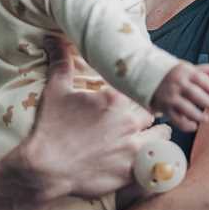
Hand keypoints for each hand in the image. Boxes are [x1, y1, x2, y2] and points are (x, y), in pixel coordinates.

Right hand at [20, 38, 159, 198]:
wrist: (45, 167)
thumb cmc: (51, 128)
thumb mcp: (56, 91)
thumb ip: (61, 63)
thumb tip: (53, 39)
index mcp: (116, 99)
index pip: (141, 92)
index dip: (138, 98)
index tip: (132, 104)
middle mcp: (130, 121)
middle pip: (153, 113)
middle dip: (148, 117)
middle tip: (139, 122)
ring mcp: (133, 146)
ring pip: (163, 135)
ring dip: (157, 136)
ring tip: (147, 139)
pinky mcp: (133, 170)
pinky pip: (157, 161)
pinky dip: (155, 159)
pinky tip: (148, 160)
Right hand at [150, 62, 208, 132]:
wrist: (148, 76)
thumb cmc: (175, 73)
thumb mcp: (189, 68)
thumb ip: (207, 70)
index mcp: (185, 72)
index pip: (201, 79)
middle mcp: (177, 84)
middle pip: (194, 94)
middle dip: (207, 102)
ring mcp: (170, 96)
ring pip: (184, 107)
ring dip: (197, 115)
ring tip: (206, 119)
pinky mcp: (164, 107)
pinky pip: (175, 119)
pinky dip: (185, 125)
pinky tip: (194, 126)